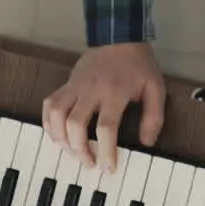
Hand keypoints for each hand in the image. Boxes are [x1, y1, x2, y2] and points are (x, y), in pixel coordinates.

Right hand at [42, 43, 165, 169]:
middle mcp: (91, 90)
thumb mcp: (155, 88)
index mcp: (115, 93)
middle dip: (79, 150)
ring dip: (61, 139)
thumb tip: (147, 143)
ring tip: (73, 152)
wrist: (119, 37)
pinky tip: (57, 135)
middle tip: (89, 163)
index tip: (108, 168)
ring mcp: (75, 86)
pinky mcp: (66, 83)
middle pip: (75, 124)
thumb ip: (153, 117)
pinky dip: (49, 122)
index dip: (106, 151)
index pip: (105, 127)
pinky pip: (49, 104)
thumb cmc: (139, 65)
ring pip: (57, 115)